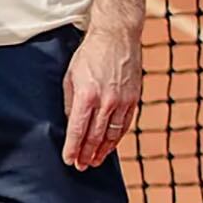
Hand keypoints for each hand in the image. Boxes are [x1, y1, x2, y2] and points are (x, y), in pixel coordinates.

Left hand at [61, 23, 143, 170]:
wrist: (116, 37)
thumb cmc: (89, 55)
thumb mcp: (71, 76)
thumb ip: (70, 101)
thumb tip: (71, 123)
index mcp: (87, 95)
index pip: (78, 130)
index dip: (73, 148)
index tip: (69, 160)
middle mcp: (106, 101)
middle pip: (95, 136)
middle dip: (86, 154)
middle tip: (81, 166)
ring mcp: (122, 102)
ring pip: (112, 134)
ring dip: (103, 151)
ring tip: (95, 161)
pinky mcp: (133, 99)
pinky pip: (125, 125)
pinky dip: (117, 138)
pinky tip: (110, 146)